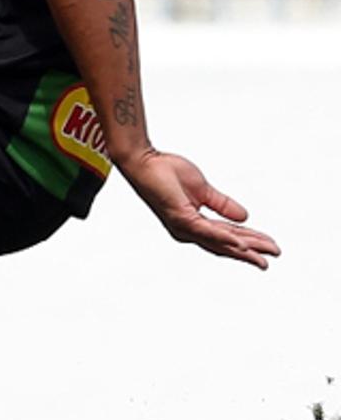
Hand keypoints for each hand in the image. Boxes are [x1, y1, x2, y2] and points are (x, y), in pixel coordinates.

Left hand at [117, 149, 278, 268]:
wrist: (144, 161)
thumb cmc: (166, 172)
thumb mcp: (203, 190)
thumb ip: (222, 205)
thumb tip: (245, 217)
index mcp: (194, 224)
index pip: (227, 237)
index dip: (250, 242)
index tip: (271, 247)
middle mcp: (188, 230)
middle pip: (226, 245)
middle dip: (252, 252)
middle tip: (274, 257)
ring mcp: (184, 226)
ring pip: (220, 242)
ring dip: (244, 250)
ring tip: (263, 258)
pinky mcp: (181, 218)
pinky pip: (207, 232)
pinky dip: (225, 239)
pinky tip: (241, 246)